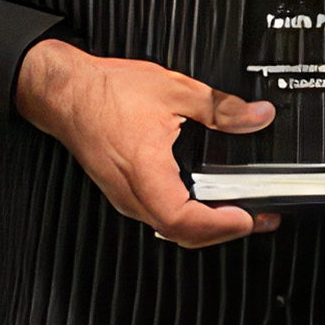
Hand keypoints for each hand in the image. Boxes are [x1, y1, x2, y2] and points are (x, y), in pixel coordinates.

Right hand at [15, 38, 277, 247]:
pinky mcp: (123, 190)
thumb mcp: (176, 91)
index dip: (218, 226)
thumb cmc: (106, 93)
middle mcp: (131, 194)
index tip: (247, 219)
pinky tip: (204, 202)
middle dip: (220, 233)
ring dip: (203, 227)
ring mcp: (124, 196)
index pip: (182, 220)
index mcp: (144, 172)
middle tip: (256, 221)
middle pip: (178, 233)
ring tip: (236, 214)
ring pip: (167, 228)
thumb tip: (256, 116)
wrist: (67, 92)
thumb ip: (221, 107)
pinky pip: (157, 215)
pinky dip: (185, 216)